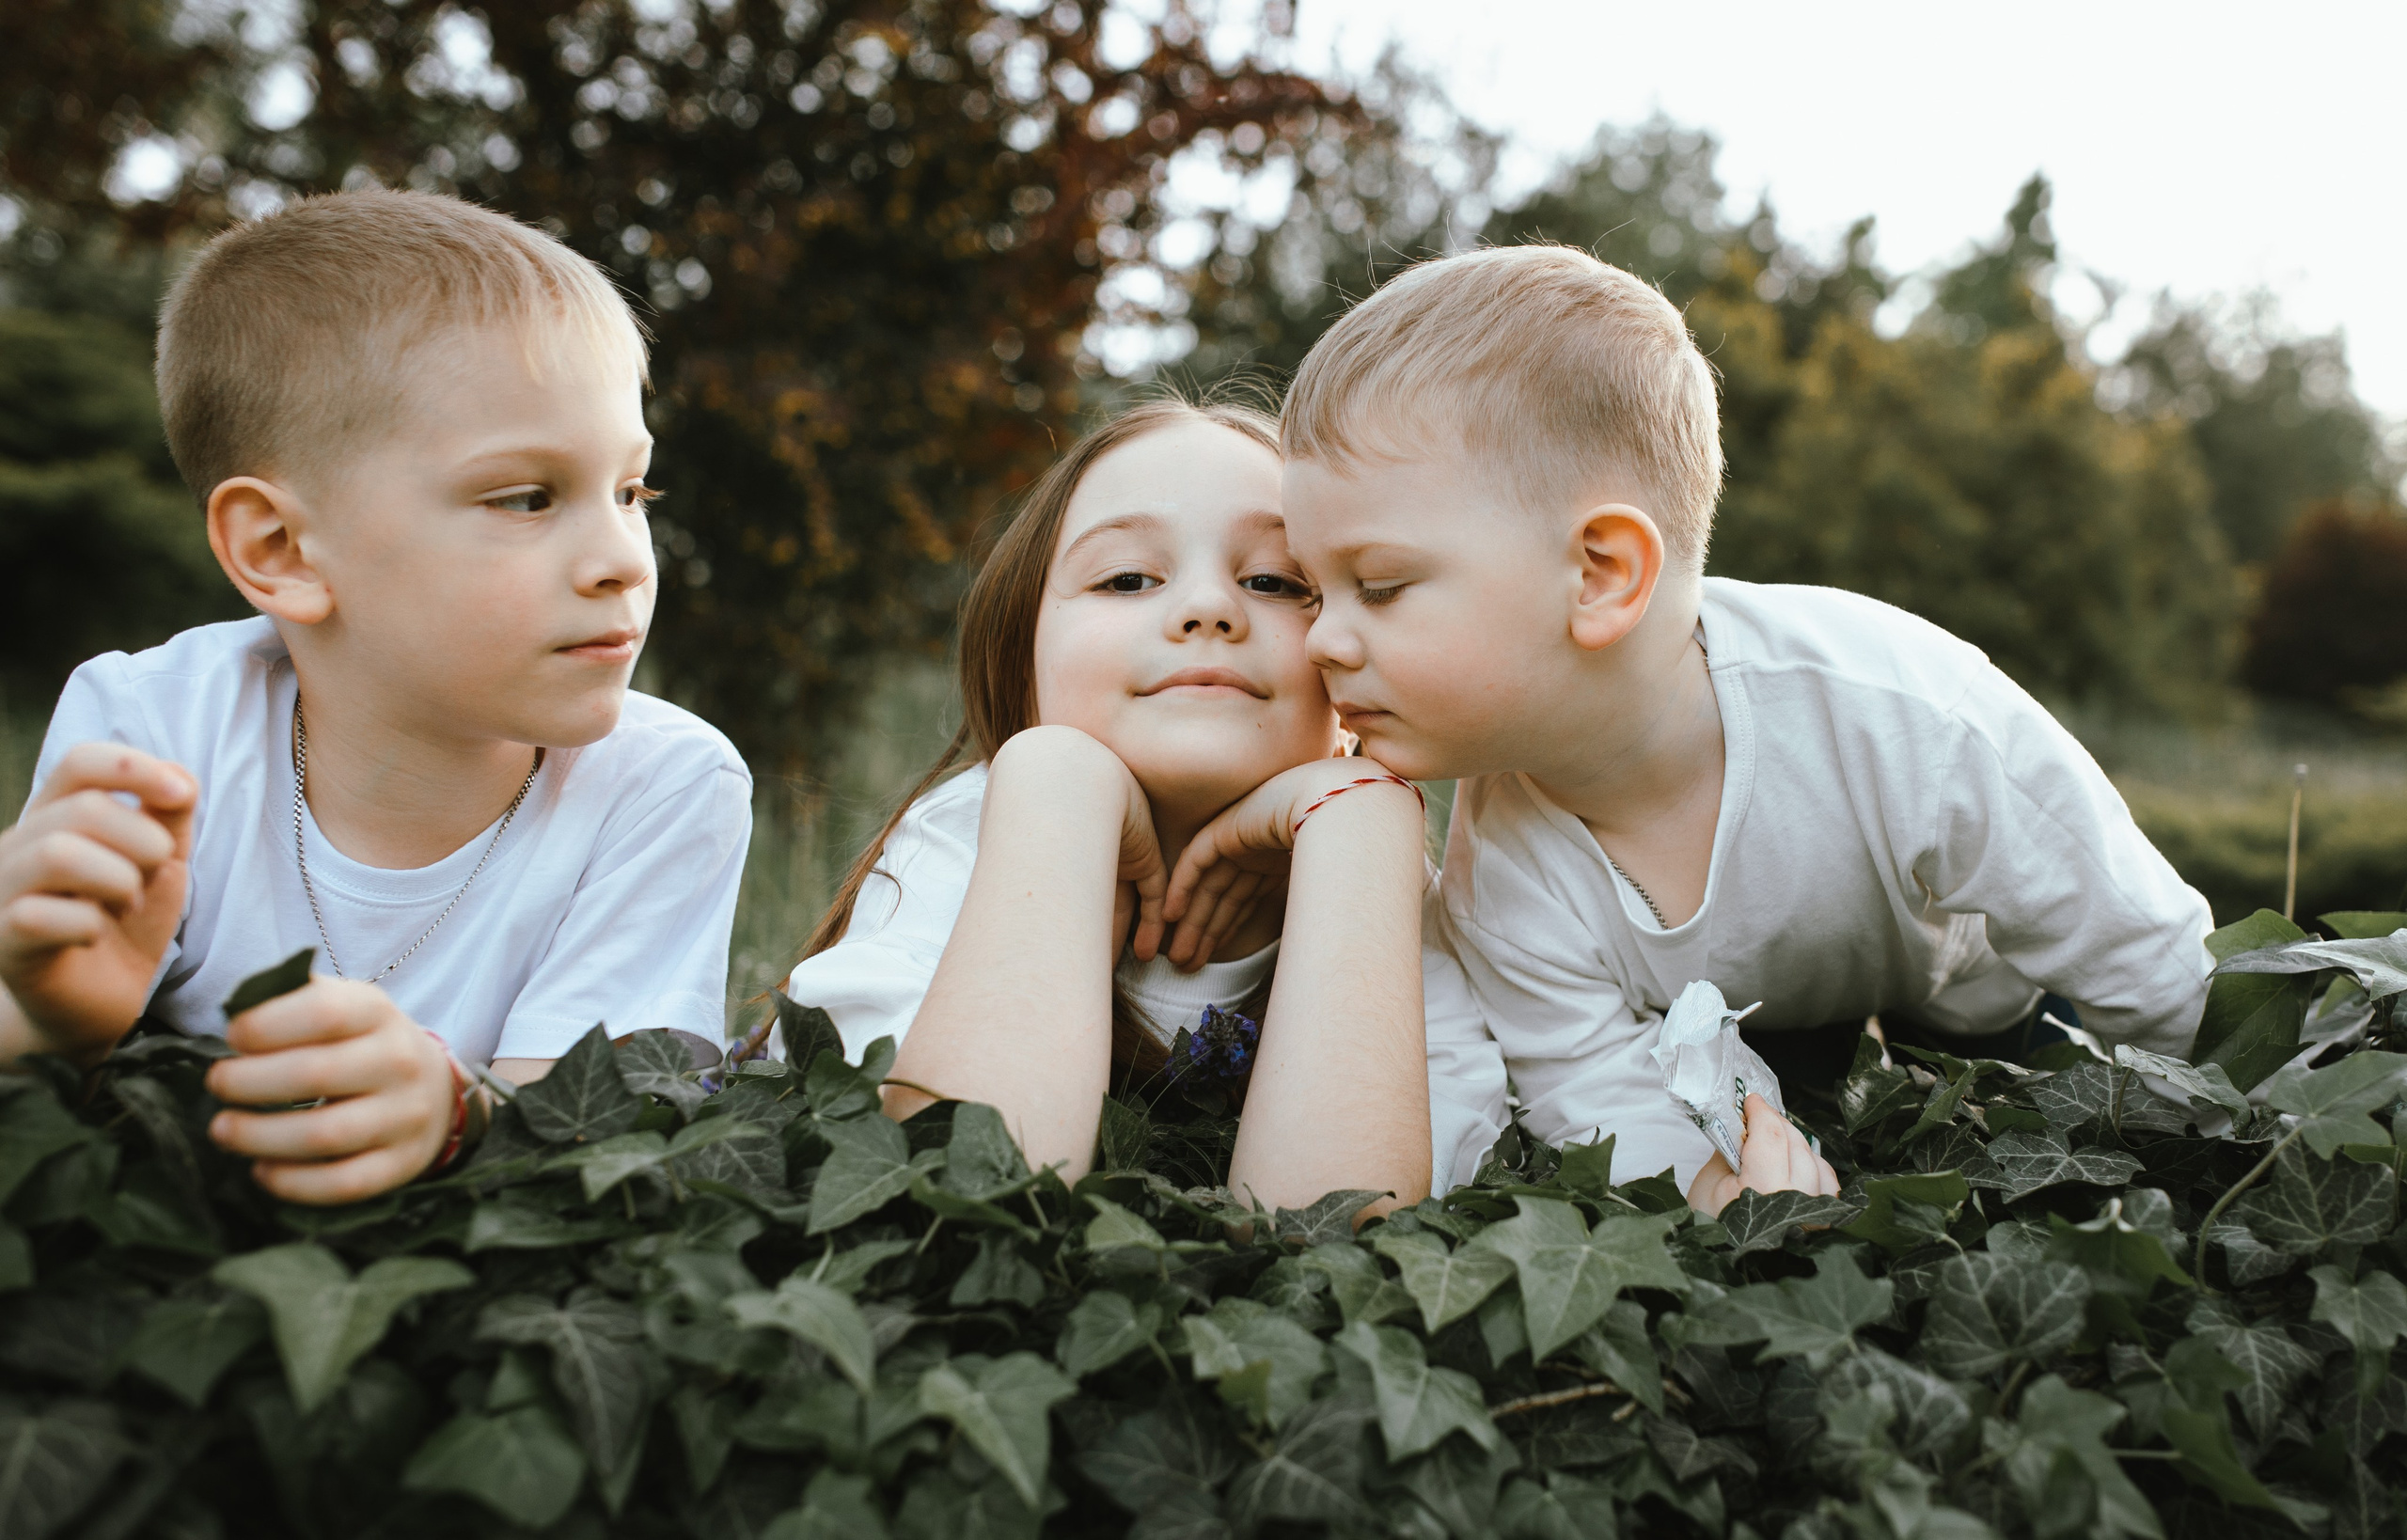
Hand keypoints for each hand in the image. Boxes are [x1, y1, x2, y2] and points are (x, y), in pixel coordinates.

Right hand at [0, 745, 195, 1063]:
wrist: (95, 1004)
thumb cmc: (122, 925)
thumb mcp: (159, 865)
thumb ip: (169, 819)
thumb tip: (180, 776)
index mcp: (54, 816)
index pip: (80, 762)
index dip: (135, 768)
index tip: (182, 795)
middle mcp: (17, 845)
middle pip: (82, 808)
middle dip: (143, 840)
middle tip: (154, 875)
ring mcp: (1, 893)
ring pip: (56, 853)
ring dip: (117, 878)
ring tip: (126, 904)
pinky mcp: (1, 943)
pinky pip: (37, 916)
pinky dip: (86, 923)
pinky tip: (96, 935)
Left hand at [204, 977, 458, 1203]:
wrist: (432, 1089)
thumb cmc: (361, 1044)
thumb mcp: (342, 1006)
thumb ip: (292, 1001)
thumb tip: (232, 1012)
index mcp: (378, 1013)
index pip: (323, 1012)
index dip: (266, 1025)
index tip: (231, 1037)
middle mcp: (400, 1062)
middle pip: (316, 1074)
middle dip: (248, 1082)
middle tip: (216, 1085)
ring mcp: (405, 1117)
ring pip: (325, 1134)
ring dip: (258, 1136)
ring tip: (222, 1130)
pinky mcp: (402, 1164)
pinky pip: (343, 1183)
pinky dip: (292, 1182)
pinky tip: (262, 1171)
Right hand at [985, 726, 1169, 965]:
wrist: (1062, 780)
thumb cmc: (1024, 812)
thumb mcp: (1008, 842)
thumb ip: (1003, 870)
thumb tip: (982, 919)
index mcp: (1056, 842)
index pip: (1065, 889)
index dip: (1063, 922)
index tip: (1058, 957)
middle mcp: (1088, 844)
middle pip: (1094, 898)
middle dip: (1092, 935)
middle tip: (1088, 971)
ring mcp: (1118, 846)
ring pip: (1124, 900)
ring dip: (1121, 936)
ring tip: (1116, 969)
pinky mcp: (1144, 852)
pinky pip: (1152, 891)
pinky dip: (1150, 921)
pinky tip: (1145, 951)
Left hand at [1158, 758, 1418, 969]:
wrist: (1338, 808)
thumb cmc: (1343, 850)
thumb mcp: (1319, 891)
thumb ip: (1303, 916)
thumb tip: (1308, 956)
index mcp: (1275, 862)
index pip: (1242, 901)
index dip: (1225, 931)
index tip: (1210, 961)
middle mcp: (1255, 851)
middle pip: (1221, 898)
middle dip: (1203, 933)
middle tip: (1185, 965)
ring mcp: (1240, 838)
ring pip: (1206, 886)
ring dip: (1191, 921)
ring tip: (1178, 955)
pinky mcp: (1226, 828)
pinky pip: (1196, 862)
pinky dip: (1183, 888)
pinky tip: (1171, 915)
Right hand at [1685, 1093, 1840, 1216]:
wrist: (1727, 1272)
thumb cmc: (1712, 1230)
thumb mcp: (1709, 1184)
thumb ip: (1730, 1150)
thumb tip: (1745, 1125)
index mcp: (1762, 1191)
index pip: (1771, 1135)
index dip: (1762, 1111)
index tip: (1751, 1101)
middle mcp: (1797, 1203)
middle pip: (1796, 1143)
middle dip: (1777, 1123)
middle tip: (1759, 1117)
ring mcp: (1815, 1216)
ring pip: (1817, 1162)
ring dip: (1797, 1144)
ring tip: (1777, 1141)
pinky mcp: (1823, 1225)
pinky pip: (1829, 1185)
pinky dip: (1814, 1167)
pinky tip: (1798, 1165)